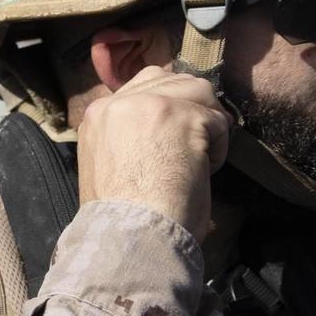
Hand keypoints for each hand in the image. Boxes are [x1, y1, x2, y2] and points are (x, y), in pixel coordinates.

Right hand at [77, 67, 232, 238]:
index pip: (143, 88)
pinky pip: (217, 121)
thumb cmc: (120, 216)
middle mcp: (119, 102)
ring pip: (199, 91)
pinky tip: (201, 172)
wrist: (128, 235)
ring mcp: (150, 104)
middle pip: (173, 80)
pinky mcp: (182, 116)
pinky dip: (217, 148)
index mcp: (97, 115)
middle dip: (191, 109)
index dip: (167, 109)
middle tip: (193, 148)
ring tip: (198, 159)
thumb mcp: (106, 163)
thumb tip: (160, 128)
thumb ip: (125, 135)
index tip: (173, 139)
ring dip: (206, 124)